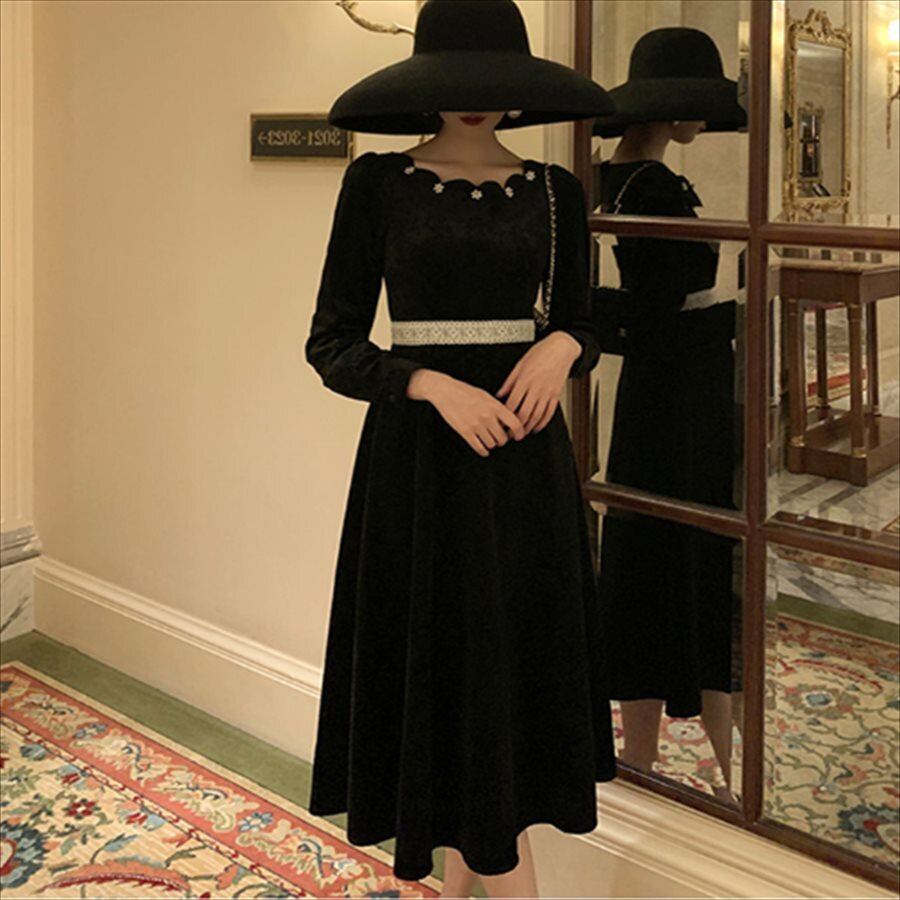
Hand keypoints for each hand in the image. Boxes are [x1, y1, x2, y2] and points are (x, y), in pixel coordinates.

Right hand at [407, 368, 525, 456]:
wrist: (446, 391)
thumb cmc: (465, 391)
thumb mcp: (486, 396)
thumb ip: (498, 408)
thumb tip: (508, 421)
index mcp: (495, 406)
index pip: (515, 424)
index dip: (520, 433)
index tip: (519, 436)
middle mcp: (487, 417)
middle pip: (503, 438)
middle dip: (503, 440)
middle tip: (500, 438)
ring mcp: (476, 425)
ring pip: (492, 444)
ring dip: (492, 444)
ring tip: (489, 439)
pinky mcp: (465, 432)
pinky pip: (479, 448)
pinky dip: (483, 451)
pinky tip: (484, 450)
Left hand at [495, 331, 580, 432]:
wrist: (561, 348)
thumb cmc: (540, 353)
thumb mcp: (519, 365)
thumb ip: (509, 382)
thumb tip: (499, 394)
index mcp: (524, 380)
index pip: (512, 403)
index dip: (505, 415)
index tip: (500, 422)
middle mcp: (536, 388)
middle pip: (524, 414)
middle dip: (516, 427)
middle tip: (510, 434)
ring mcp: (547, 392)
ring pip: (537, 416)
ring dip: (529, 428)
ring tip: (522, 434)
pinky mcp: (556, 394)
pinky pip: (549, 412)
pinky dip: (543, 423)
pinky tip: (537, 427)